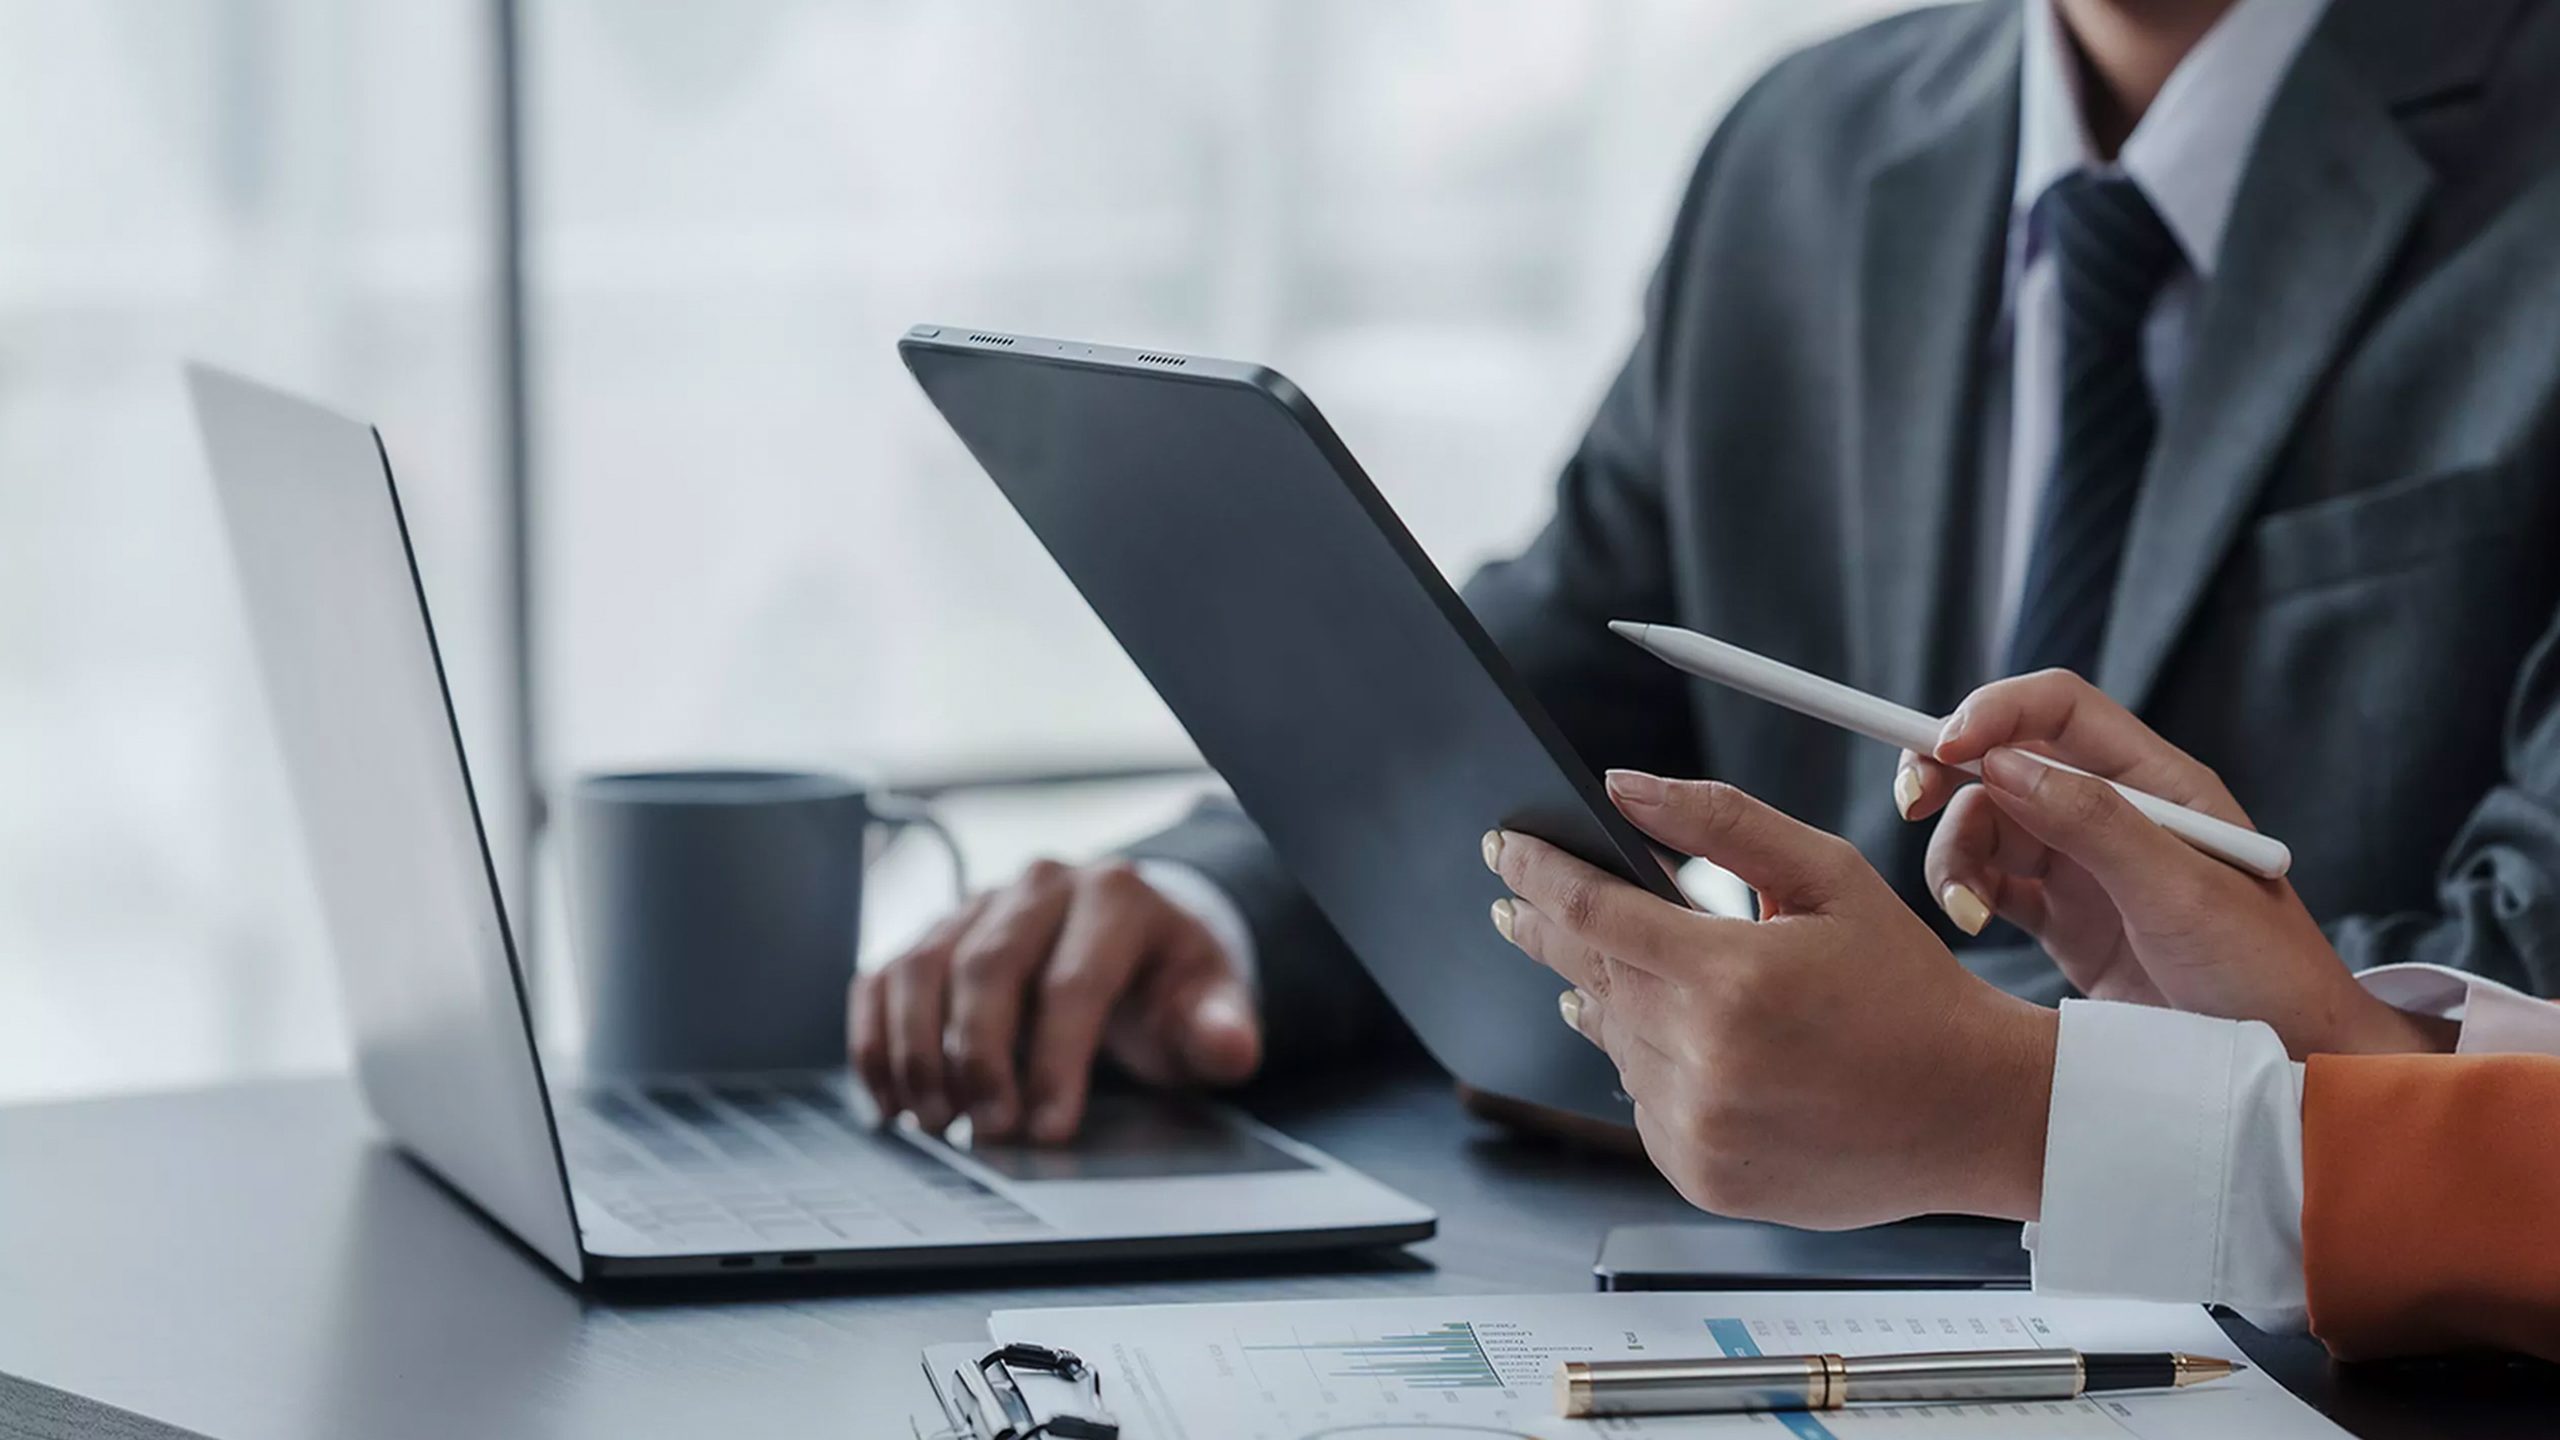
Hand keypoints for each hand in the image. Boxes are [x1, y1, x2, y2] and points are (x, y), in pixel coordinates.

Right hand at [847, 859, 1260, 1141]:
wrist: (1137, 946)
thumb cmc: (1170, 984)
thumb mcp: (1210, 1005)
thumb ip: (1221, 1029)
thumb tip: (1228, 1045)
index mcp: (1117, 896)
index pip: (1074, 980)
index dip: (1056, 1061)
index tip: (1047, 1129)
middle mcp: (1041, 886)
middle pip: (988, 966)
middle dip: (979, 1057)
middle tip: (986, 1131)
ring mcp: (979, 903)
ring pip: (923, 964)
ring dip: (916, 1049)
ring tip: (934, 1121)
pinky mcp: (936, 932)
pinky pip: (884, 975)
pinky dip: (875, 1039)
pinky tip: (889, 1100)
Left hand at [1486, 771, 2056, 1228]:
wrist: (1970, 1111)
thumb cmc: (1907, 989)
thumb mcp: (1829, 877)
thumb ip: (1720, 823)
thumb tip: (1624, 786)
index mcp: (1731, 977)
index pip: (1593, 910)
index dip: (1536, 873)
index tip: (1502, 849)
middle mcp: (1704, 1058)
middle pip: (1588, 973)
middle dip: (1548, 929)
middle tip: (1514, 900)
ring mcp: (1698, 1126)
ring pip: (1612, 1040)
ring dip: (1611, 998)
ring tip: (1638, 971)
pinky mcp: (1700, 1174)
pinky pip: (1641, 1102)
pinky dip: (1651, 1064)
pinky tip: (1690, 1043)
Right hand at [1897, 669, 2453, 1055]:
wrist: (2290, 1064)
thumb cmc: (2262, 971)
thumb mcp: (2181, 892)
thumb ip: (2093, 822)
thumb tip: (2002, 764)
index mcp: (2157, 781)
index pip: (2059, 710)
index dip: (1994, 712)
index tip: (1941, 746)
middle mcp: (2114, 812)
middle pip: (2005, 760)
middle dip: (1949, 775)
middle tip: (1909, 805)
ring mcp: (2084, 866)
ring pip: (1986, 825)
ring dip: (1955, 853)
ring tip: (1966, 908)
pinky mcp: (2061, 919)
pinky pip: (1989, 884)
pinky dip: (1965, 895)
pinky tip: (1973, 923)